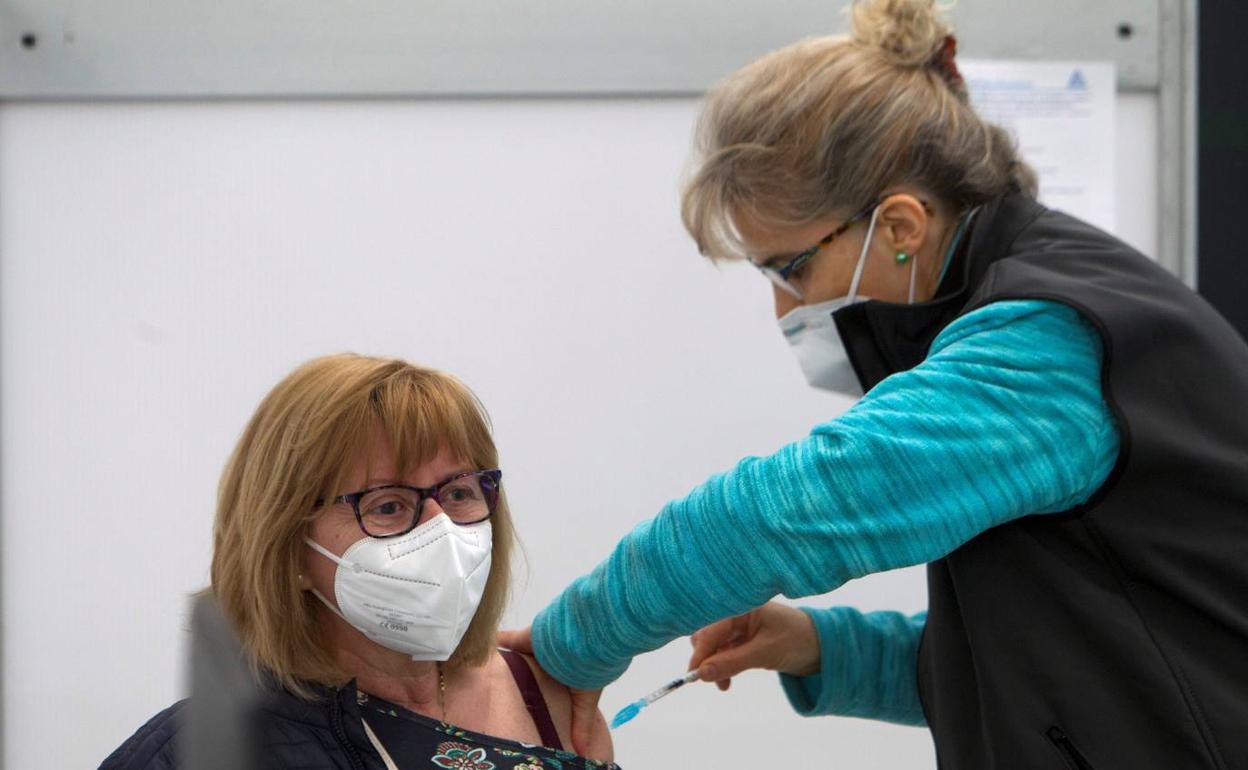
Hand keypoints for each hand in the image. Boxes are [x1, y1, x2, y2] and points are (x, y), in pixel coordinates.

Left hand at [498, 626, 609, 760]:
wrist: (584, 637)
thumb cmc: (588, 667)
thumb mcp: (586, 698)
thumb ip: (582, 721)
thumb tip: (583, 751)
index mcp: (562, 672)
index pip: (546, 684)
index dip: (537, 691)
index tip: (526, 705)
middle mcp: (548, 659)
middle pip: (528, 669)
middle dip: (518, 677)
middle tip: (502, 691)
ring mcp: (535, 647)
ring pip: (515, 655)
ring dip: (505, 660)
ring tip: (489, 670)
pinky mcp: (525, 637)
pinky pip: (505, 638)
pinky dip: (494, 640)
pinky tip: (480, 645)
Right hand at [687, 602, 820, 690]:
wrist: (822, 647)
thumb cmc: (797, 641)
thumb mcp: (764, 653)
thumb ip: (732, 662)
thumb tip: (701, 674)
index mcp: (741, 606)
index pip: (711, 628)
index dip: (700, 652)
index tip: (693, 675)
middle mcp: (736, 614)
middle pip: (706, 635)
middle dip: (705, 658)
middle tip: (707, 680)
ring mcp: (739, 627)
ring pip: (713, 646)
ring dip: (713, 665)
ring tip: (722, 685)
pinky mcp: (742, 640)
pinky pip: (723, 653)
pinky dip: (722, 667)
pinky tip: (726, 682)